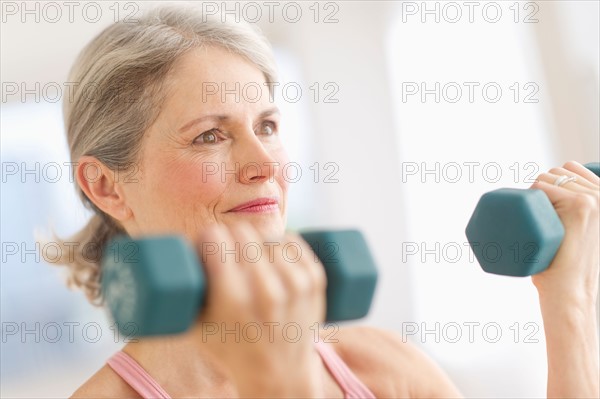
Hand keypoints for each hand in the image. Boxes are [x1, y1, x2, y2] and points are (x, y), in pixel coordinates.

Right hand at [190, 222, 326, 396]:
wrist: (280, 374)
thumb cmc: (231, 348)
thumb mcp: (196, 326)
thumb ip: (185, 293)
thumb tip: (173, 253)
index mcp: (232, 299)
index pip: (215, 238)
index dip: (207, 237)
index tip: (206, 243)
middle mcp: (266, 290)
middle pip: (242, 232)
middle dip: (229, 235)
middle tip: (226, 247)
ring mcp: (294, 284)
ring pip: (268, 235)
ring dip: (256, 238)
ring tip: (248, 252)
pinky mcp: (314, 280)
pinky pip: (293, 241)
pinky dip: (281, 241)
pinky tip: (272, 249)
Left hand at [530, 161, 598, 306]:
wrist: (571, 293)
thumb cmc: (568, 267)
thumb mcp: (581, 232)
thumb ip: (577, 215)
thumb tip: (553, 201)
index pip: (571, 167)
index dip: (552, 183)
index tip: (544, 207)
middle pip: (556, 172)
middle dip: (540, 189)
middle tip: (538, 220)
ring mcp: (594, 199)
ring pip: (546, 178)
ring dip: (533, 194)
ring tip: (537, 222)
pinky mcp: (581, 206)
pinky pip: (541, 188)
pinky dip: (531, 197)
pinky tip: (535, 217)